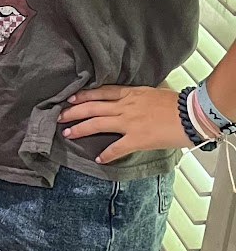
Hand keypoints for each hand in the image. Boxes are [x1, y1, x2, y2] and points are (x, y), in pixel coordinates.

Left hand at [59, 84, 187, 163]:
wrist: (191, 115)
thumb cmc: (177, 103)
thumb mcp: (154, 92)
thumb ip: (139, 95)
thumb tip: (133, 97)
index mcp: (130, 94)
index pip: (101, 92)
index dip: (83, 95)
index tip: (70, 98)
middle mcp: (125, 106)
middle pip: (92, 107)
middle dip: (73, 112)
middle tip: (59, 116)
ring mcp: (129, 122)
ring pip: (97, 123)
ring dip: (80, 128)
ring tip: (68, 133)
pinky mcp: (137, 139)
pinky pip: (116, 147)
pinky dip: (106, 154)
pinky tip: (98, 158)